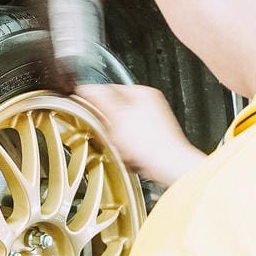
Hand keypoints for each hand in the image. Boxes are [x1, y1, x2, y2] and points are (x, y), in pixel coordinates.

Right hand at [75, 84, 206, 185]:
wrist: (169, 166)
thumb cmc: (150, 143)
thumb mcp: (117, 116)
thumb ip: (100, 99)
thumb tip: (86, 88)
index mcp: (142, 93)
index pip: (108, 90)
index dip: (95, 104)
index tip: (89, 114)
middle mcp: (148, 105)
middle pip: (113, 112)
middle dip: (108, 127)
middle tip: (109, 137)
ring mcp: (151, 124)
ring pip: (119, 129)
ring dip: (116, 141)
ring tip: (121, 149)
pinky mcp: (150, 141)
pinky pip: (129, 143)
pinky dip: (125, 150)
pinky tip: (129, 156)